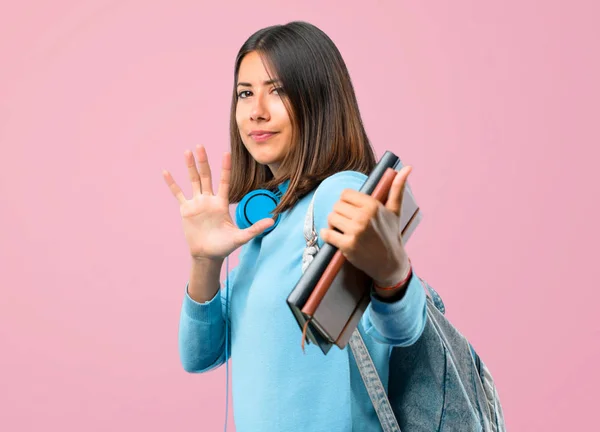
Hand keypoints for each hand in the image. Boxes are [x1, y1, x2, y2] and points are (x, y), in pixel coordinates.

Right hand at [162, 145, 273, 260]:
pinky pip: (178, 194)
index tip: (226, 153)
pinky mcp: (186, 210)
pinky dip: (172, 184)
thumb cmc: (224, 246)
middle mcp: (209, 200)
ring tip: (187, 152)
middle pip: (206, 176)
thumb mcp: (241, 237)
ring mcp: (197, 204)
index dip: (225, 168)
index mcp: (221, 203)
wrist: (208, 255)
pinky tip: (166, 172)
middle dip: (203, 161)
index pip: (225, 182)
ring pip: (193, 181)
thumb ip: (255, 228)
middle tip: (200, 146)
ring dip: (190, 167)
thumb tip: (273, 222)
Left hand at [320, 166, 412, 287]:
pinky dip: (327, 235)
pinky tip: (334, 237)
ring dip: (333, 224)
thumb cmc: (390, 234)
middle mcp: (364, 217)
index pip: (345, 194)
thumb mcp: (394, 210)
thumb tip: (407, 167)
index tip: (352, 211)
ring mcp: (355, 231)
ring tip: (343, 230)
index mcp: (373, 205)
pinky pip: (327, 234)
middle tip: (348, 222)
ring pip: (330, 218)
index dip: (346, 202)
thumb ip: (397, 188)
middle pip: (336, 206)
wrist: (390, 263)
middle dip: (340, 214)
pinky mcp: (347, 245)